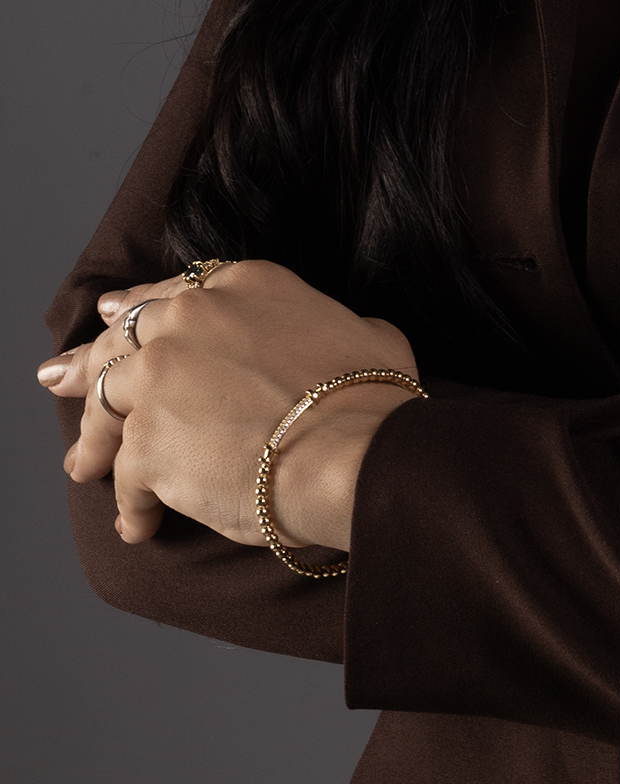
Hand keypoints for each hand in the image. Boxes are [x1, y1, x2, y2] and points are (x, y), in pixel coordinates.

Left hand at [36, 261, 419, 553]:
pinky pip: (124, 478)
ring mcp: (161, 378)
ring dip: (93, 439)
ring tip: (85, 467)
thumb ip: (323, 325)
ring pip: (104, 405)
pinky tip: (139, 526)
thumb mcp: (361, 331)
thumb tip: (339, 339)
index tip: (109, 318)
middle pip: (121, 339)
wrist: (350, 451)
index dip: (135, 307)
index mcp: (242, 285)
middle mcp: (191, 319)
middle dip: (84, 362)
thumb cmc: (370, 398)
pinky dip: (130, 503)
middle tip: (57, 379)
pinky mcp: (145, 443)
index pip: (171, 291)